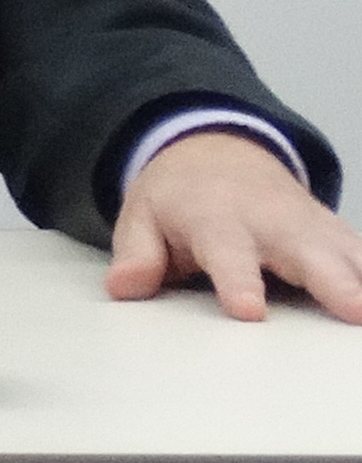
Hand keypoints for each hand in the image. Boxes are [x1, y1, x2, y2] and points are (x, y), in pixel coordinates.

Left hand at [107, 131, 361, 324]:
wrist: (216, 151)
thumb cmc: (178, 196)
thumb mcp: (141, 216)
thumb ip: (137, 254)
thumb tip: (124, 287)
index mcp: (216, 219)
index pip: (229, 254)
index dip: (239, 282)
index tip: (249, 311)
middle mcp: (271, 221)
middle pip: (306, 253)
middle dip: (333, 283)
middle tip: (356, 312)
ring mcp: (309, 226)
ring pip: (348, 254)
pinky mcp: (334, 233)